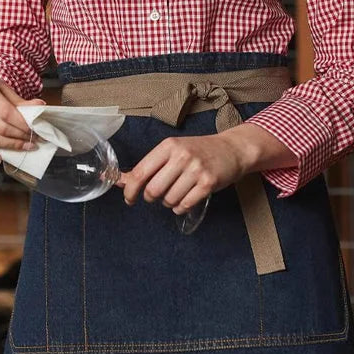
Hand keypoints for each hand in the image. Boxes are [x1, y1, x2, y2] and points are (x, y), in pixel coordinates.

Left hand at [116, 134, 246, 214]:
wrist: (232, 149)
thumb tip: (121, 180)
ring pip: (169, 200)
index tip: (129, 198)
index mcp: (168, 146)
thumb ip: (148, 166)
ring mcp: (196, 170)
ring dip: (169, 203)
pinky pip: (184, 205)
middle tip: (157, 195)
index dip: (130, 190)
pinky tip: (185, 200)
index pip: (141, 172)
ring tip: (177, 193)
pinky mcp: (208, 183)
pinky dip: (180, 208)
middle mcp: (181, 156)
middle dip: (151, 197)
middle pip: (153, 190)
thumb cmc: (198, 151)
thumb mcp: (172, 151)